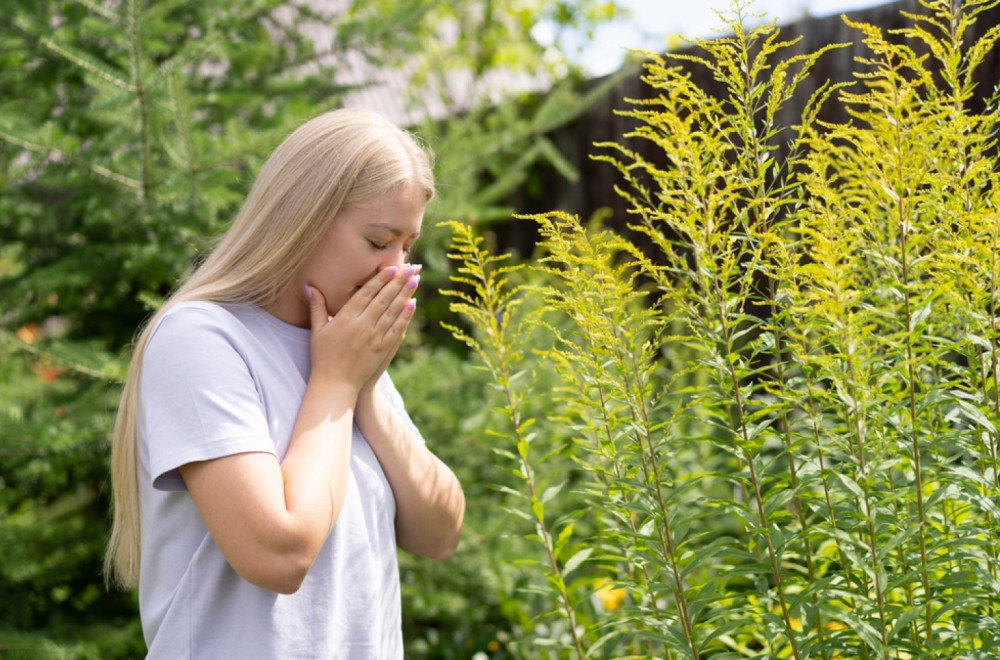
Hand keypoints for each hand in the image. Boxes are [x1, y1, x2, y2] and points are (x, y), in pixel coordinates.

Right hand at [305, 266, 418, 394]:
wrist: (335, 384)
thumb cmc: (323, 357)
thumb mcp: (317, 330)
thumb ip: (317, 306)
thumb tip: (309, 285)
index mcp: (346, 318)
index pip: (367, 293)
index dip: (381, 279)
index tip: (392, 267)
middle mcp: (362, 325)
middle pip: (384, 298)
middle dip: (398, 281)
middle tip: (411, 267)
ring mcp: (375, 338)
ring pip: (393, 311)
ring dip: (405, 294)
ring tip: (415, 280)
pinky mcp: (383, 349)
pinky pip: (397, 328)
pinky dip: (406, 316)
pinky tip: (413, 304)